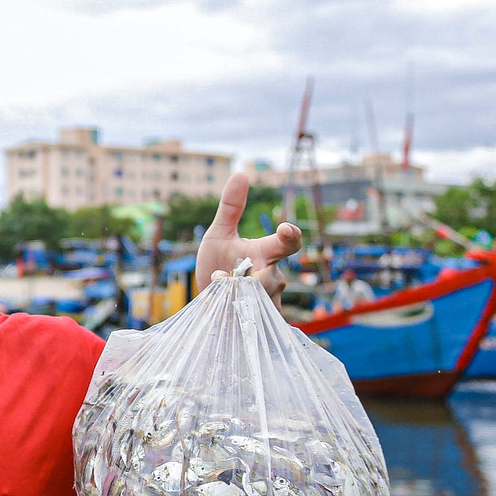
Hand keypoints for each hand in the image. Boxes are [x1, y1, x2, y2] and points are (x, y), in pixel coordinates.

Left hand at [195, 173, 301, 306]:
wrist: (204, 298)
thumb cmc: (217, 262)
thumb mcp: (219, 234)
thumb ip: (230, 207)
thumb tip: (241, 174)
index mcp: (266, 253)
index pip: (288, 243)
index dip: (290, 236)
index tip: (286, 228)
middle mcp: (271, 277)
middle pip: (275, 278)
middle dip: (255, 279)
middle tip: (229, 275)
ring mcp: (265, 301)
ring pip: (264, 302)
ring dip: (239, 296)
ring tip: (220, 289)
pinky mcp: (255, 321)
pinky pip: (253, 319)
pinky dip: (234, 312)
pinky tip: (223, 309)